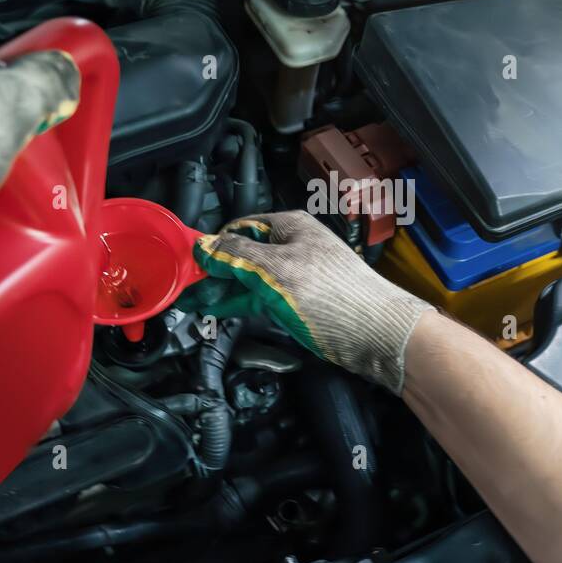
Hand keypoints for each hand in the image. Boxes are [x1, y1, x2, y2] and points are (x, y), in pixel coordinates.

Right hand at [184, 210, 430, 393]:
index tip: (187, 263)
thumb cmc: (332, 296)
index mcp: (290, 227)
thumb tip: (206, 245)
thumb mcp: (277, 271)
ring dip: (223, 289)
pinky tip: (219, 310)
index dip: (213, 245)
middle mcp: (294, 247)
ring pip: (251, 279)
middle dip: (214, 270)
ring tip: (191, 302)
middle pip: (243, 254)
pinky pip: (263, 298)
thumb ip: (238, 257)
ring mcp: (297, 276)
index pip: (240, 229)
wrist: (378, 335)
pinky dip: (240, 303)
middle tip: (183, 287)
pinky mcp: (301, 303)